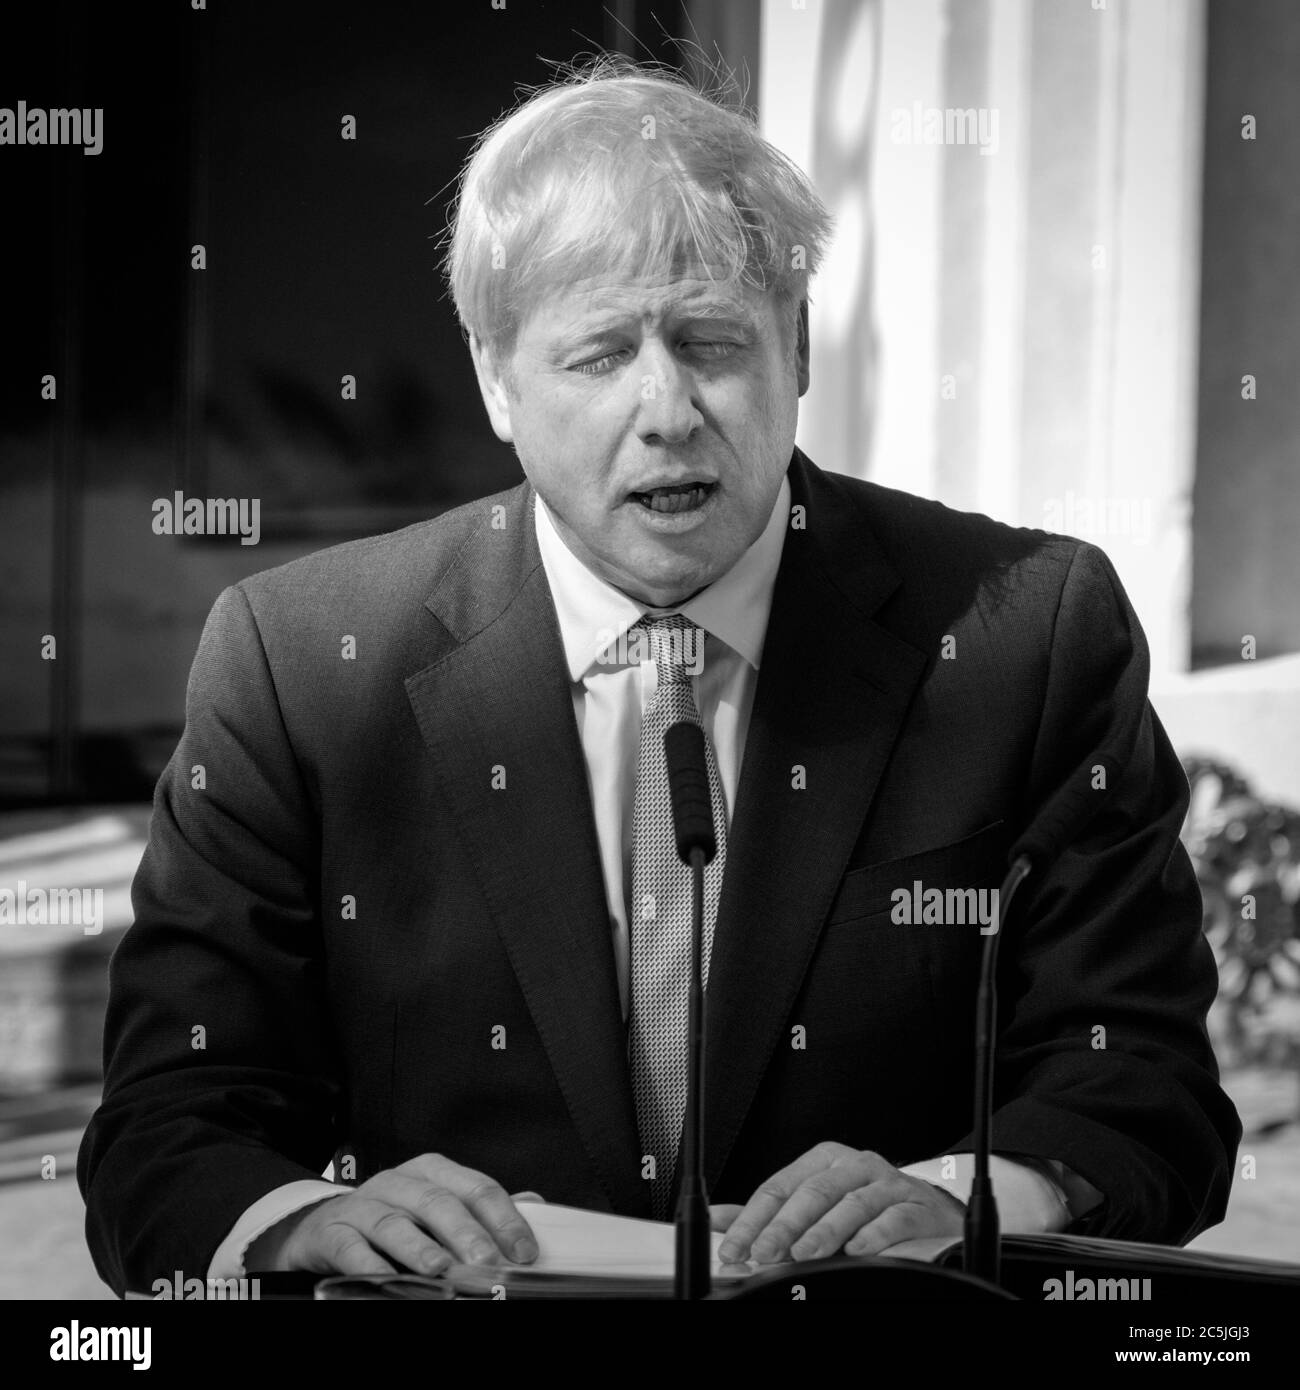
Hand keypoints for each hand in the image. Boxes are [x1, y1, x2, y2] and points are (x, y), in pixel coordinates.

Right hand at [251, 1154, 541, 1275]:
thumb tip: (534, 1205)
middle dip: (466, 1233)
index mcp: (432, 1172)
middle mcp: (399, 1182)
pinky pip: (351, 1247)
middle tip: (487, 1261)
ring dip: (419, 1248)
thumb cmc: (392, 1215)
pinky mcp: (334, 1231)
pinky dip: (368, 1264)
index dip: (503, 1218)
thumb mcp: (437, 1204)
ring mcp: (365, 1206)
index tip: (523, 1251)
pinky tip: (384, 1279)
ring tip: (441, 1269)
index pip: (475, 1187)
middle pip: (437, 1202)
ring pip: (394, 1222)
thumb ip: (481, 1208)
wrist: (324, 1224)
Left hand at [715, 1142, 964, 1263]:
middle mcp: (853, 1165)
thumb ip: (768, 1215)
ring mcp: (886, 1183)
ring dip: (825, 1231)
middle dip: (785, 1225)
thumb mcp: (813, 1202)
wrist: (927, 1210)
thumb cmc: (864, 1205)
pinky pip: (892, 1217)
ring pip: (852, 1203)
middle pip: (813, 1192)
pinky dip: (873, 1234)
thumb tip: (718, 1221)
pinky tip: (856, 1249)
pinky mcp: (915, 1204)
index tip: (734, 1246)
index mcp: (823, 1161)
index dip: (754, 1218)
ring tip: (804, 1254)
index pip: (780, 1186)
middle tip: (764, 1252)